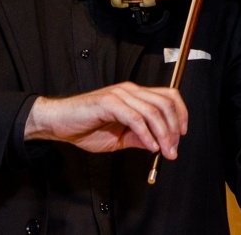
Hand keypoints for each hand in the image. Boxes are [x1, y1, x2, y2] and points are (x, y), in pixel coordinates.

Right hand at [24, 82, 187, 158]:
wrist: (57, 123)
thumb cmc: (85, 128)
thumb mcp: (119, 137)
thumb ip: (139, 137)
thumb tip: (159, 144)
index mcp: (134, 94)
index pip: (168, 96)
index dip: (180, 113)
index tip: (182, 134)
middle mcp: (130, 90)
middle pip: (165, 103)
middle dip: (174, 128)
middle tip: (173, 149)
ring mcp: (120, 95)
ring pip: (152, 111)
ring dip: (163, 134)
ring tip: (165, 151)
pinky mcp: (109, 103)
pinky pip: (135, 119)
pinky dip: (147, 134)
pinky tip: (150, 146)